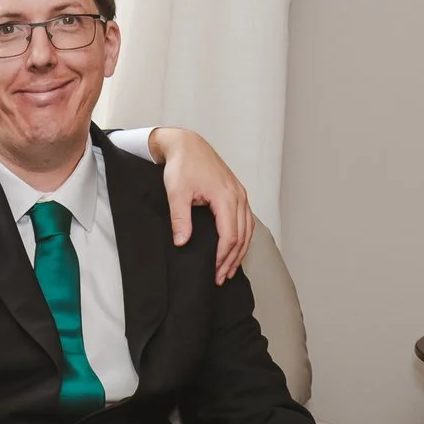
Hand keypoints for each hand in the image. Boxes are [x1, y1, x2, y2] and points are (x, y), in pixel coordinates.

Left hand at [152, 127, 253, 284]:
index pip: (229, 234)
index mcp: (225, 197)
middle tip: (220, 278)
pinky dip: (242, 237)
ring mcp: (240, 194)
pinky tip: (235, 249)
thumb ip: (180, 218)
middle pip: (242, 235)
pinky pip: (246, 220)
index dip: (223, 256)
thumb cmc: (182, 165)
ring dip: (240, 251)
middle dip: (232, 259)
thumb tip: (183, 242)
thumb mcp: (176, 193)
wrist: (187, 145)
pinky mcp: (237, 194)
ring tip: (228, 270)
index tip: (213, 272)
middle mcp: (238, 196)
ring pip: (247, 229)